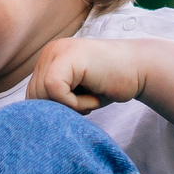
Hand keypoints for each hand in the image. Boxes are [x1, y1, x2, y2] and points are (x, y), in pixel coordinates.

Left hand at [26, 35, 147, 114]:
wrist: (141, 70)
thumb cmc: (110, 84)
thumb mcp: (75, 92)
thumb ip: (54, 100)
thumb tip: (31, 122)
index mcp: (48, 59)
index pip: (33, 96)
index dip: (55, 110)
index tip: (80, 104)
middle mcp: (49, 52)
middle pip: (34, 97)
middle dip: (61, 109)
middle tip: (88, 101)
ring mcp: (58, 51)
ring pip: (44, 95)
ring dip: (71, 106)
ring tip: (92, 95)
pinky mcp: (68, 57)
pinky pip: (56, 91)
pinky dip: (77, 102)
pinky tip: (95, 93)